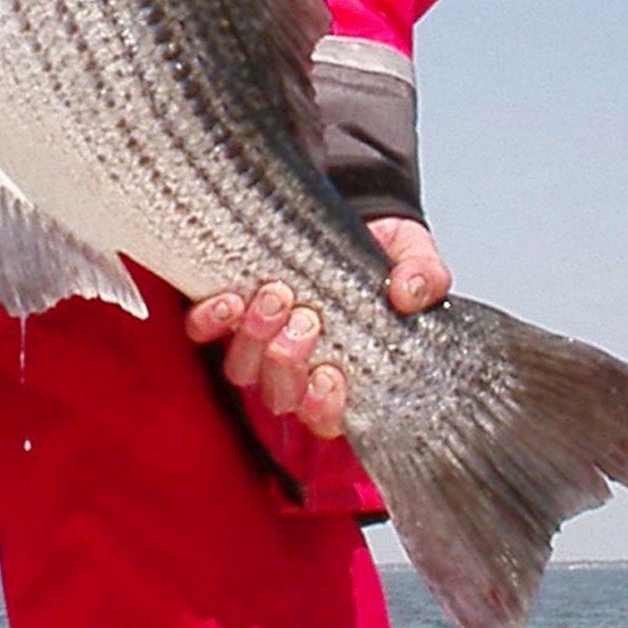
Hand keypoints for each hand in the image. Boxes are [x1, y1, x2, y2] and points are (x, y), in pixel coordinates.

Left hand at [184, 218, 451, 441]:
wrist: (348, 210)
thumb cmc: (379, 249)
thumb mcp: (413, 255)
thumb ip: (424, 276)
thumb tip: (410, 294)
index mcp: (345, 370)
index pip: (327, 418)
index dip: (323, 409)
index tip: (332, 375)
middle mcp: (297, 365)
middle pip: (280, 396)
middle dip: (288, 364)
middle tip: (305, 320)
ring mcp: (259, 340)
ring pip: (243, 369)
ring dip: (255, 338)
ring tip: (276, 296)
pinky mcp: (228, 308)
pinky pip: (202, 331)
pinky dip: (211, 320)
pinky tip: (230, 298)